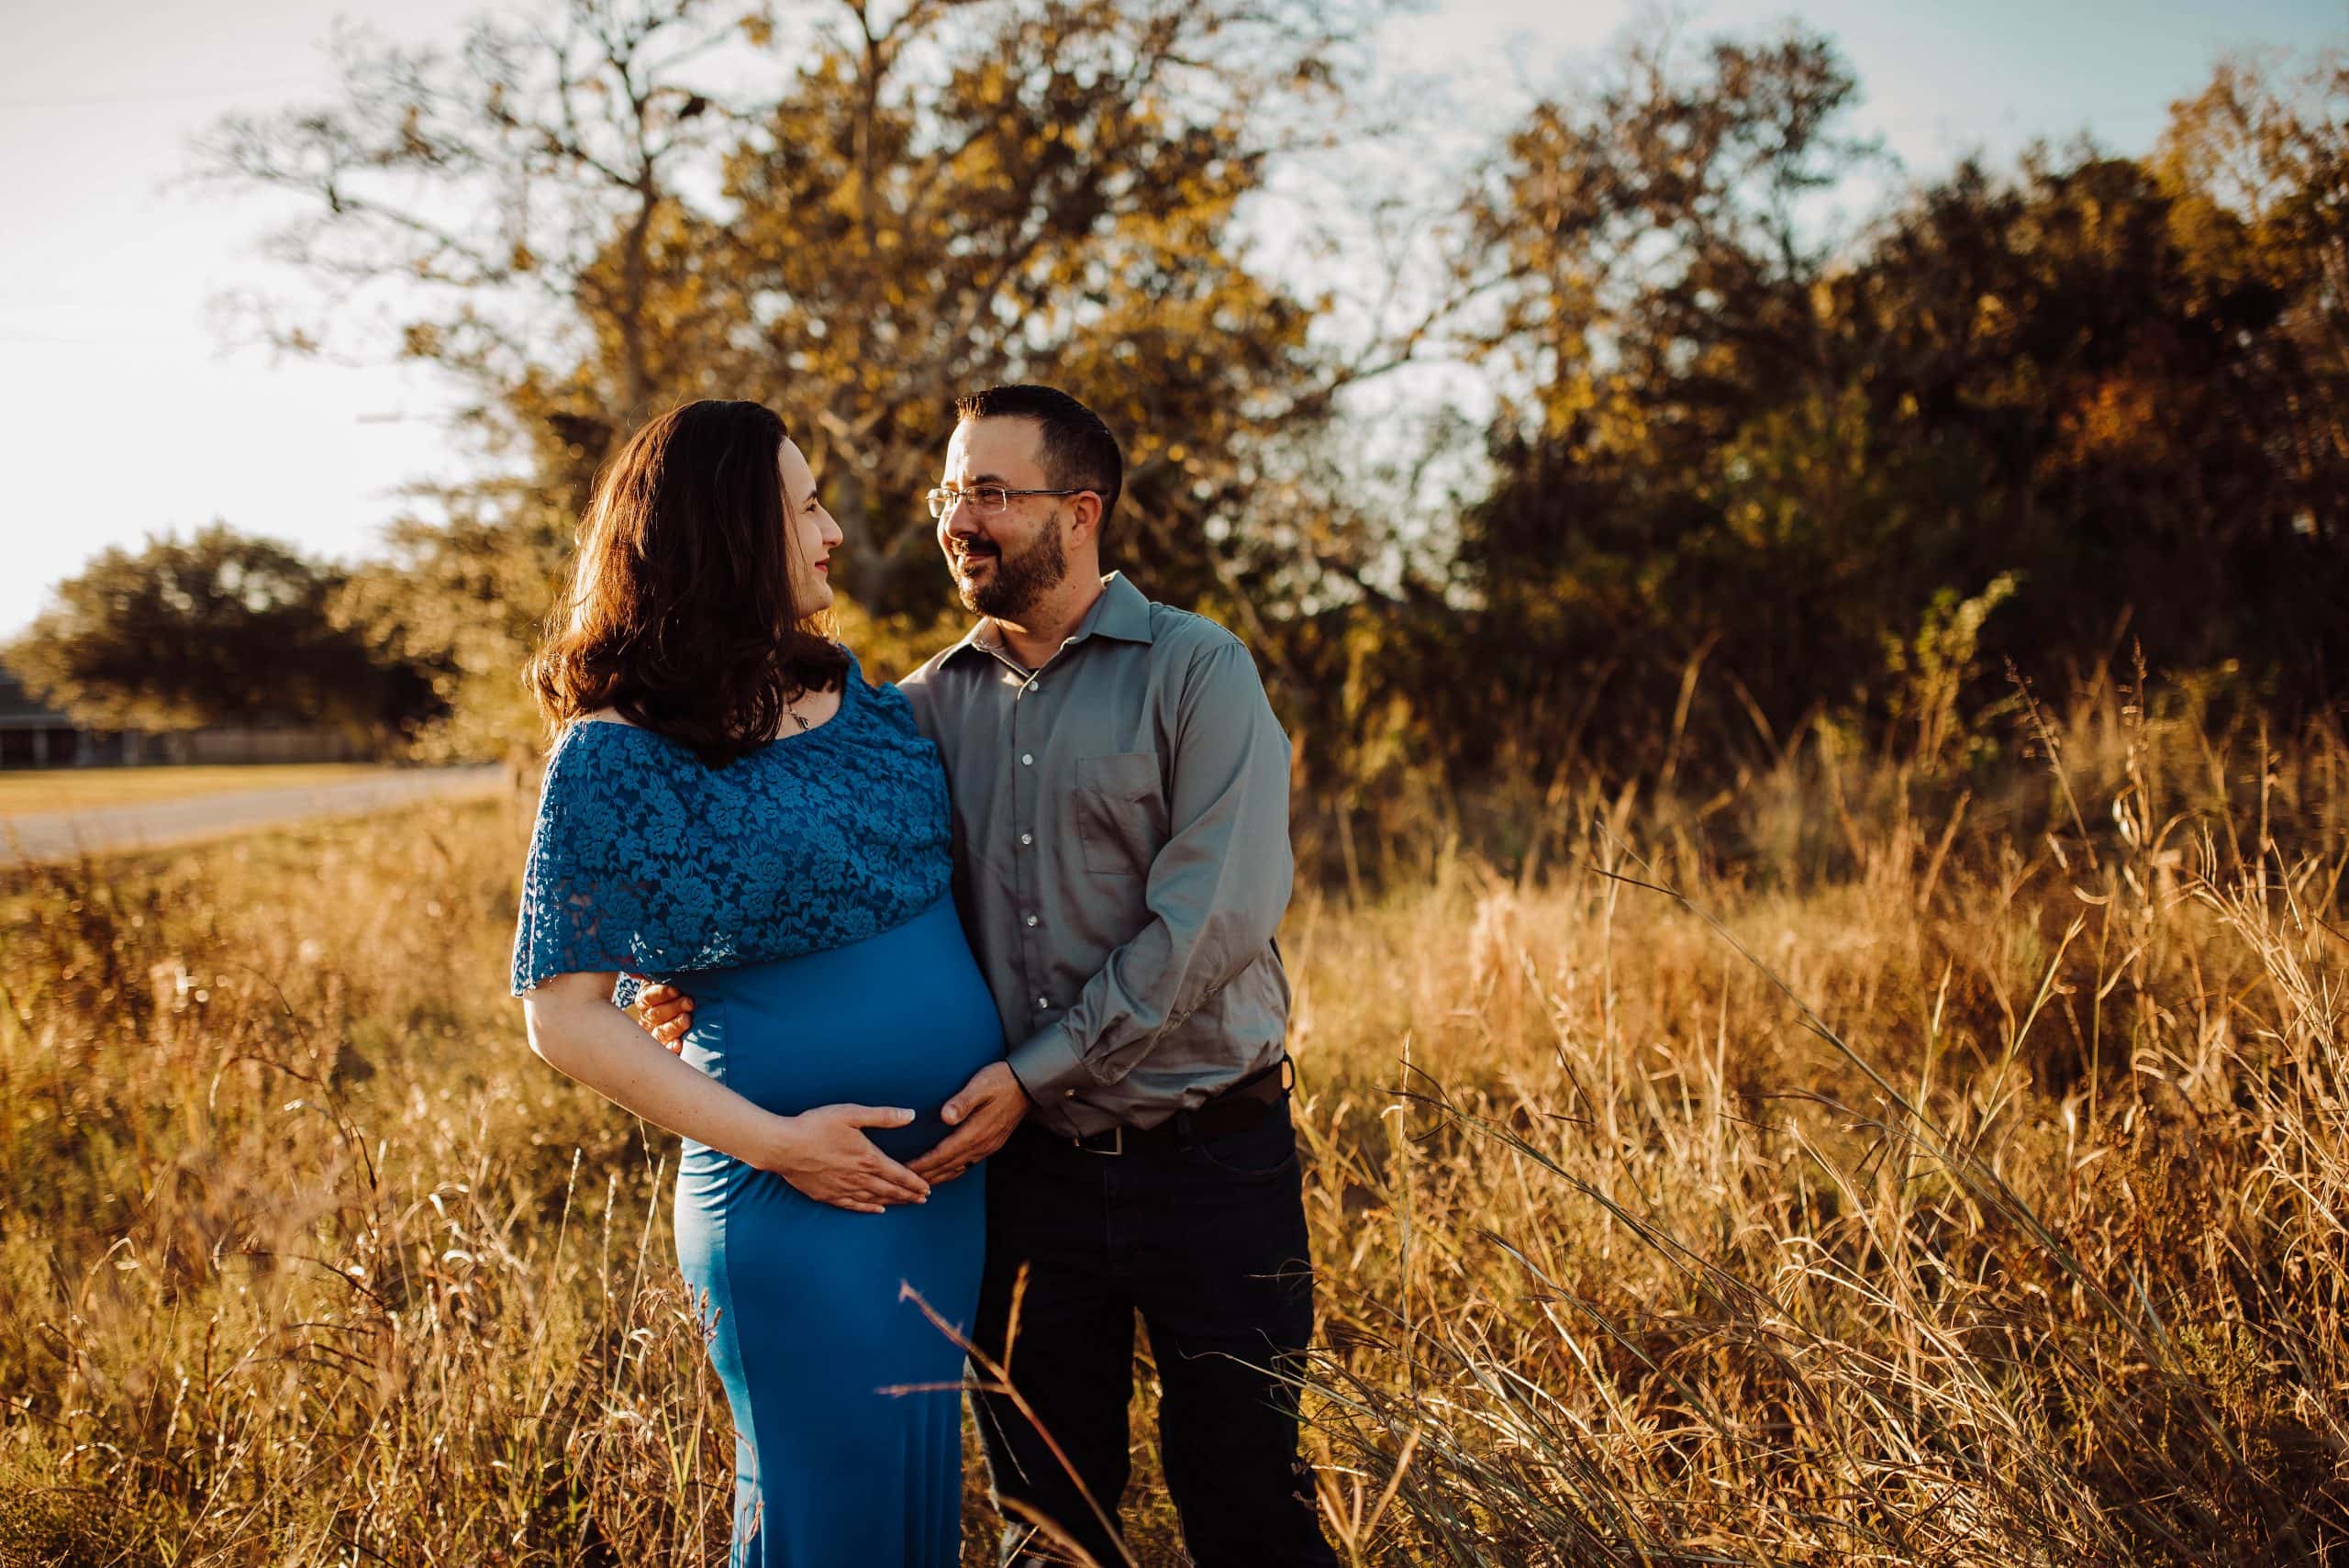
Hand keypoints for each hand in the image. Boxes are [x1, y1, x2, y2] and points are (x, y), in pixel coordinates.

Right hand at [632, 978, 693, 1051]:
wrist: (694, 1010)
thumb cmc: (682, 992)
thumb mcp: (671, 979)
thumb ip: (656, 973)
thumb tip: (636, 970)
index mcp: (645, 999)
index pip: (647, 997)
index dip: (661, 993)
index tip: (676, 991)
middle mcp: (647, 1017)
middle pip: (655, 1014)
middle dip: (673, 1008)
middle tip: (689, 1003)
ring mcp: (654, 1034)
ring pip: (659, 1032)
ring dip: (674, 1026)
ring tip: (687, 1020)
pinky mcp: (665, 1048)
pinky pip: (665, 1049)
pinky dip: (671, 1047)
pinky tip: (678, 1045)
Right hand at [766, 1104, 931, 1213]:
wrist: (783, 1146)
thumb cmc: (815, 1126)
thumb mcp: (851, 1114)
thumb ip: (883, 1116)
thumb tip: (910, 1114)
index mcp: (868, 1158)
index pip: (899, 1174)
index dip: (915, 1182)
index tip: (927, 1188)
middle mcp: (859, 1178)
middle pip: (890, 1190)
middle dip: (909, 1195)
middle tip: (924, 1199)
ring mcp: (843, 1189)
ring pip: (875, 1200)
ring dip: (894, 1202)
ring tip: (907, 1204)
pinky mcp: (828, 1195)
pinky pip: (854, 1206)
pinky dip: (869, 1209)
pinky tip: (878, 1210)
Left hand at [908, 1061, 1028, 1184]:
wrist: (1027, 1085)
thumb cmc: (1001, 1081)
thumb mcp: (980, 1085)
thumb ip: (962, 1102)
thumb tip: (945, 1116)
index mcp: (975, 1132)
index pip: (942, 1154)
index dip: (923, 1164)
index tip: (905, 1170)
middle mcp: (981, 1145)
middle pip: (947, 1167)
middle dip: (926, 1177)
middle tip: (905, 1184)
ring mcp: (987, 1147)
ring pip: (957, 1169)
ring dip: (938, 1178)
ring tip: (920, 1185)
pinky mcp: (991, 1145)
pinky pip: (967, 1165)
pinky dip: (952, 1173)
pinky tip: (945, 1173)